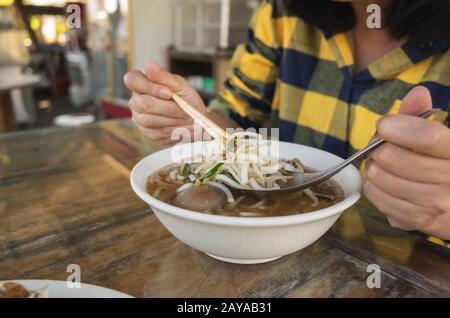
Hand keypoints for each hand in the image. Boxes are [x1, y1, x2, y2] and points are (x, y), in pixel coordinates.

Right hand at [123, 61, 206, 144]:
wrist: (196, 118)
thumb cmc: (186, 97)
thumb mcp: (179, 84)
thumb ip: (164, 76)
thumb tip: (149, 64)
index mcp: (141, 83)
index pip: (132, 80)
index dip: (150, 87)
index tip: (168, 93)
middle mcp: (135, 100)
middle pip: (144, 104)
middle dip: (168, 108)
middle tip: (185, 110)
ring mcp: (139, 118)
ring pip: (150, 120)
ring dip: (172, 120)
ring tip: (187, 118)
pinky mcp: (147, 133)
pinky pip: (156, 133)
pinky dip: (173, 130)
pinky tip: (183, 127)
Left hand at [363, 86, 449, 239]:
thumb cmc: (442, 164)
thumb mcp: (440, 138)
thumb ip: (423, 115)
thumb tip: (417, 93)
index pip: (427, 137)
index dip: (398, 127)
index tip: (385, 125)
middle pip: (391, 157)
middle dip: (379, 147)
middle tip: (383, 147)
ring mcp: (432, 205)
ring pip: (377, 176)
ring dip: (374, 167)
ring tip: (386, 165)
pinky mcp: (413, 220)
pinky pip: (373, 195)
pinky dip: (372, 185)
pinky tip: (386, 183)